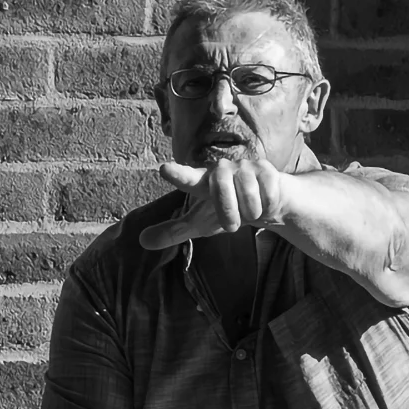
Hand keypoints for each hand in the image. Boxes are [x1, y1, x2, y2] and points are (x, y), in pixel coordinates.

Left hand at [138, 160, 293, 250]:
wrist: (266, 204)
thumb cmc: (228, 210)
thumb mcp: (200, 223)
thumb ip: (173, 231)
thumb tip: (142, 241)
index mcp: (202, 182)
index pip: (187, 177)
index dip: (177, 174)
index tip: (164, 169)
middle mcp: (221, 170)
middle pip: (221, 190)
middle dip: (228, 212)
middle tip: (232, 225)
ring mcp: (245, 167)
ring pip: (248, 195)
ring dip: (250, 212)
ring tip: (249, 210)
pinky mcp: (267, 169)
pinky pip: (267, 195)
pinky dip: (267, 207)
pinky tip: (265, 203)